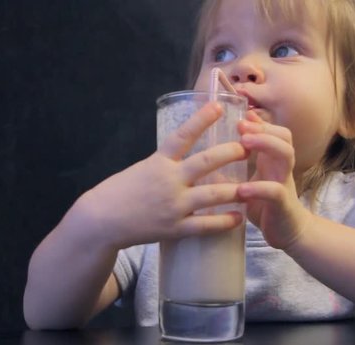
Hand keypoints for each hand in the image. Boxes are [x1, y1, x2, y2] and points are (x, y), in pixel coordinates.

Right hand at [72, 102, 247, 249]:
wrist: (100, 221)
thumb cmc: (117, 193)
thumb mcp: (140, 169)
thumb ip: (164, 164)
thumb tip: (183, 157)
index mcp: (158, 162)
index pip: (183, 135)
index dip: (202, 118)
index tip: (219, 105)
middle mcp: (169, 181)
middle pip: (206, 162)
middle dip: (231, 152)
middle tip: (249, 146)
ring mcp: (173, 205)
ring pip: (213, 194)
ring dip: (236, 189)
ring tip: (254, 185)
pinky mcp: (174, 228)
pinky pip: (205, 225)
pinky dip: (224, 222)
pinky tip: (239, 218)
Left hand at [237, 110, 311, 249]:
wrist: (287, 233)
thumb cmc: (264, 204)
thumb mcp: (250, 179)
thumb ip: (238, 165)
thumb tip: (213, 147)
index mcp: (272, 160)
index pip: (274, 130)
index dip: (259, 122)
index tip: (238, 117)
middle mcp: (281, 167)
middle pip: (284, 136)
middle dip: (262, 128)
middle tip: (240, 126)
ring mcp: (284, 184)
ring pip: (285, 155)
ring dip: (266, 146)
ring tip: (244, 144)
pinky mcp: (282, 205)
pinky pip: (275, 191)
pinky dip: (259, 188)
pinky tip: (242, 188)